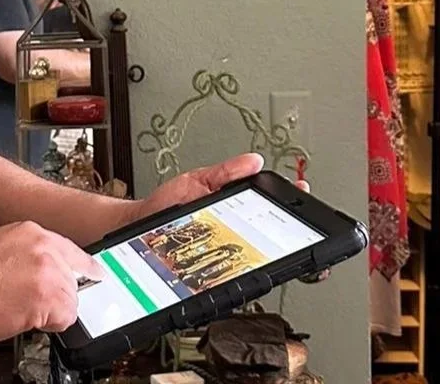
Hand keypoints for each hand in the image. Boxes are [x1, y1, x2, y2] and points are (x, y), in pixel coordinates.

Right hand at [0, 221, 105, 343]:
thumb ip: (27, 253)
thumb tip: (43, 268)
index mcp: (30, 232)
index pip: (71, 250)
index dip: (81, 269)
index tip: (92, 276)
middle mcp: (43, 246)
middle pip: (74, 277)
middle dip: (58, 294)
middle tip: (31, 302)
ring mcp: (47, 270)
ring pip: (72, 298)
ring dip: (52, 310)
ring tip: (22, 308)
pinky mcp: (48, 295)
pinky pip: (67, 317)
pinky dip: (52, 324)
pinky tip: (26, 318)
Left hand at [123, 153, 329, 283]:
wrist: (137, 227)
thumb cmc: (166, 205)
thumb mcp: (197, 181)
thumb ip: (225, 173)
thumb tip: (253, 162)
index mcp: (234, 209)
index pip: (270, 208)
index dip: (292, 204)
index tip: (302, 191)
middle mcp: (232, 232)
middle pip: (272, 237)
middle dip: (292, 232)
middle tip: (302, 224)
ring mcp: (223, 252)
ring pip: (258, 260)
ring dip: (275, 255)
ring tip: (287, 245)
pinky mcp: (212, 272)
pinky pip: (234, 277)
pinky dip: (246, 274)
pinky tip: (252, 269)